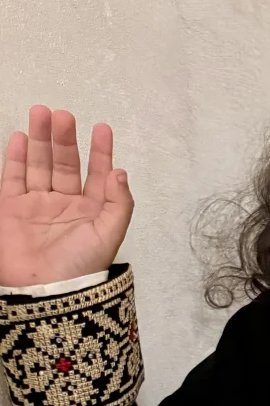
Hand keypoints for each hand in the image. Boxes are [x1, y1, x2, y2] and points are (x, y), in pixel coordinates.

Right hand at [0, 105, 132, 286]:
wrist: (45, 291)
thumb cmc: (80, 267)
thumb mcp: (109, 235)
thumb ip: (119, 203)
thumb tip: (121, 172)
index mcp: (91, 211)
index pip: (97, 175)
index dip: (101, 152)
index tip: (102, 129)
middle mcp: (65, 205)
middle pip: (65, 164)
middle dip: (65, 139)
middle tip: (64, 115)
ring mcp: (37, 205)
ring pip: (40, 165)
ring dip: (42, 140)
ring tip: (43, 114)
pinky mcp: (12, 209)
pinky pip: (14, 177)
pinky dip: (18, 157)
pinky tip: (23, 136)